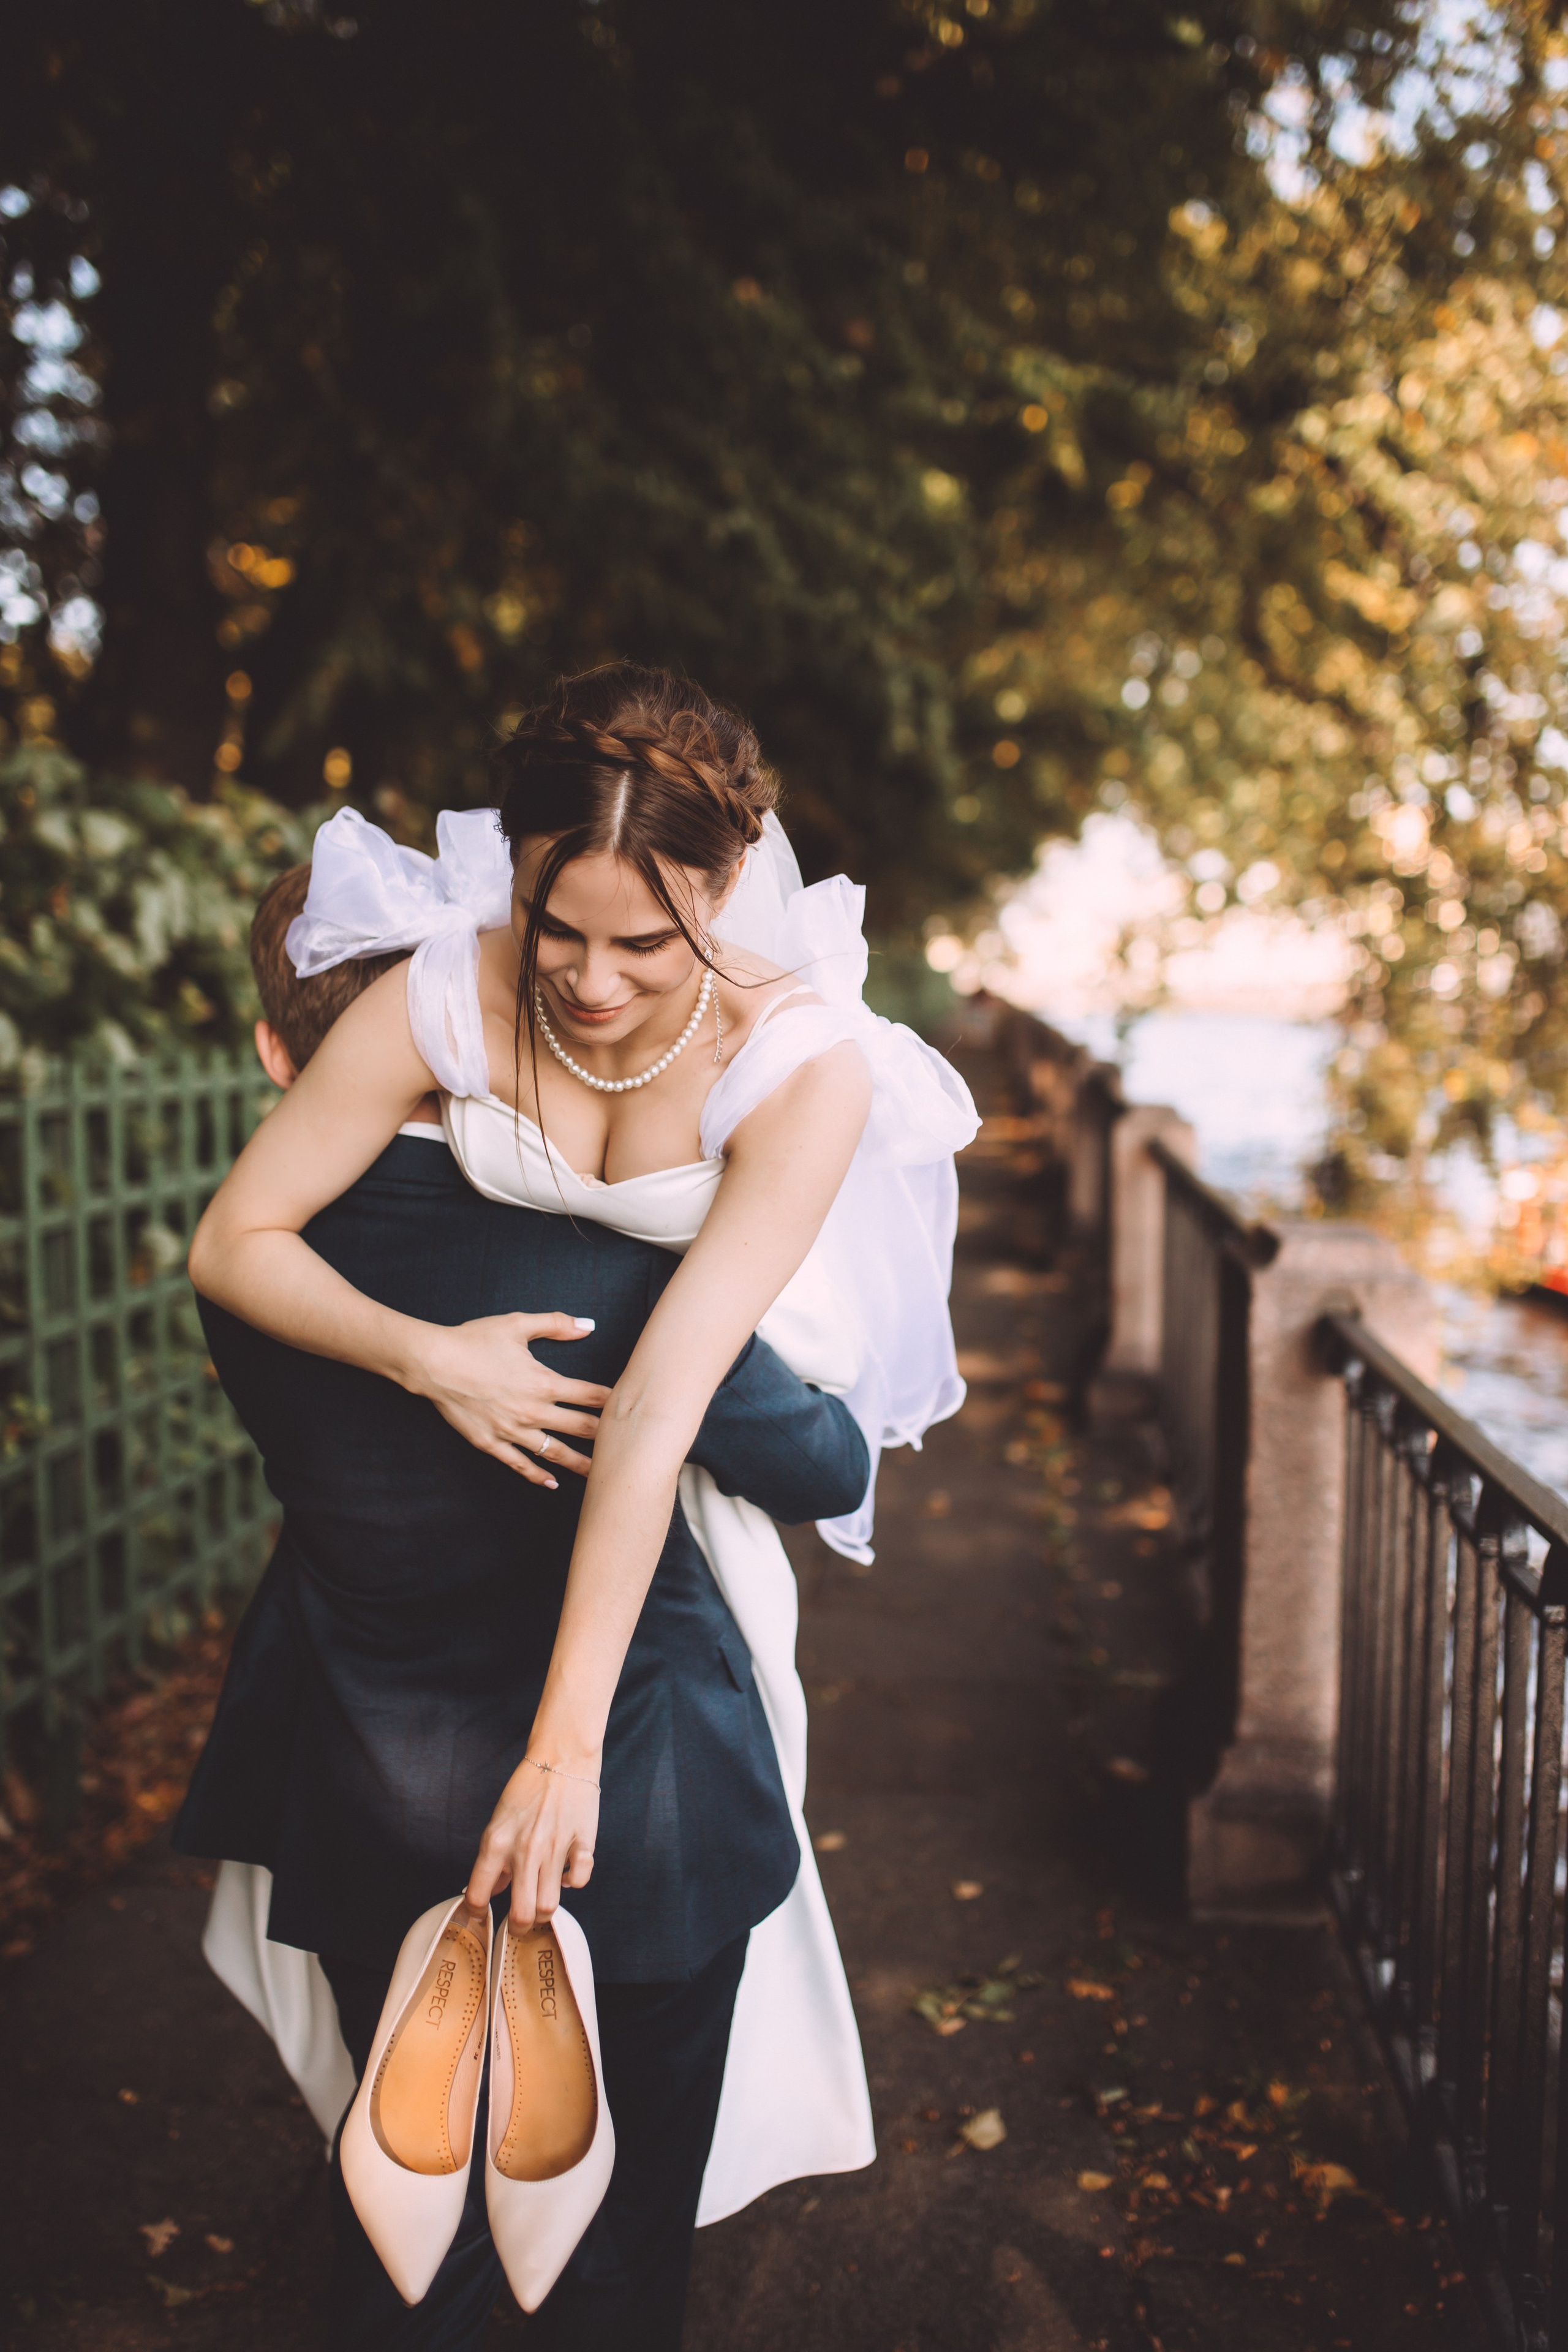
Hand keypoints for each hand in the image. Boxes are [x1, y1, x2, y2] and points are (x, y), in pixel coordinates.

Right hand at [407, 1312, 609, 1484]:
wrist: (433, 1363)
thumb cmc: (474, 1340)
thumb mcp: (517, 1324)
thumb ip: (556, 1324)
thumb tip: (588, 1325)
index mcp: (544, 1382)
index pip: (591, 1396)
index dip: (614, 1402)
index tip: (632, 1408)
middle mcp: (533, 1411)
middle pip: (581, 1428)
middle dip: (606, 1437)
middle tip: (628, 1447)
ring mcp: (512, 1431)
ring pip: (556, 1452)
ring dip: (580, 1463)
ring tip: (601, 1475)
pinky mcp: (491, 1443)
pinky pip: (520, 1464)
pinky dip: (538, 1476)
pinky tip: (553, 1483)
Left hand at [467, 1751, 600, 1928]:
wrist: (561, 1758)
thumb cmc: (527, 1789)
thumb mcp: (499, 1822)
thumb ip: (494, 1860)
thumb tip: (489, 1891)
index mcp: (496, 1843)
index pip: (479, 1896)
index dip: (478, 1913)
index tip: (483, 1915)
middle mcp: (524, 1850)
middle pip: (520, 1914)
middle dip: (518, 1928)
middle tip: (519, 1924)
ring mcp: (554, 1848)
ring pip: (548, 1906)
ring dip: (544, 1911)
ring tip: (541, 1903)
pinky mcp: (582, 1843)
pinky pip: (579, 1881)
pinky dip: (573, 1883)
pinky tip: (567, 1874)